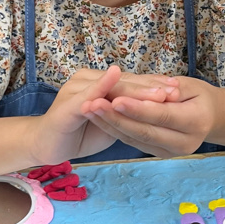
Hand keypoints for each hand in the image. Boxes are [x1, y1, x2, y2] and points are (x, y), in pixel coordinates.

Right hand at [32, 66, 178, 163]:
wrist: (45, 144)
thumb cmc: (79, 132)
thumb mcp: (110, 121)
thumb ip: (127, 112)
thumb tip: (157, 107)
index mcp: (99, 82)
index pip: (131, 82)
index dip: (154, 85)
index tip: (179, 89)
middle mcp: (88, 79)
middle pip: (124, 82)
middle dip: (151, 87)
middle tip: (175, 90)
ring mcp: (77, 89)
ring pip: (111, 88)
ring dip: (135, 90)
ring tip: (158, 93)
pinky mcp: (68, 105)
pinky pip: (89, 96)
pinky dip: (102, 88)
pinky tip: (116, 82)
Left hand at [82, 75, 220, 157]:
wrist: (211, 118)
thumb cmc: (199, 96)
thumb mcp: (190, 86)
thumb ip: (169, 89)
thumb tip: (150, 90)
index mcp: (196, 122)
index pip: (161, 115)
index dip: (137, 109)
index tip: (115, 98)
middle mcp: (184, 142)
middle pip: (145, 131)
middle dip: (116, 118)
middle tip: (92, 104)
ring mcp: (170, 151)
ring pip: (135, 138)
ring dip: (110, 124)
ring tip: (89, 108)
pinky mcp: (158, 153)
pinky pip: (133, 142)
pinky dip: (115, 129)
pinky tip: (98, 117)